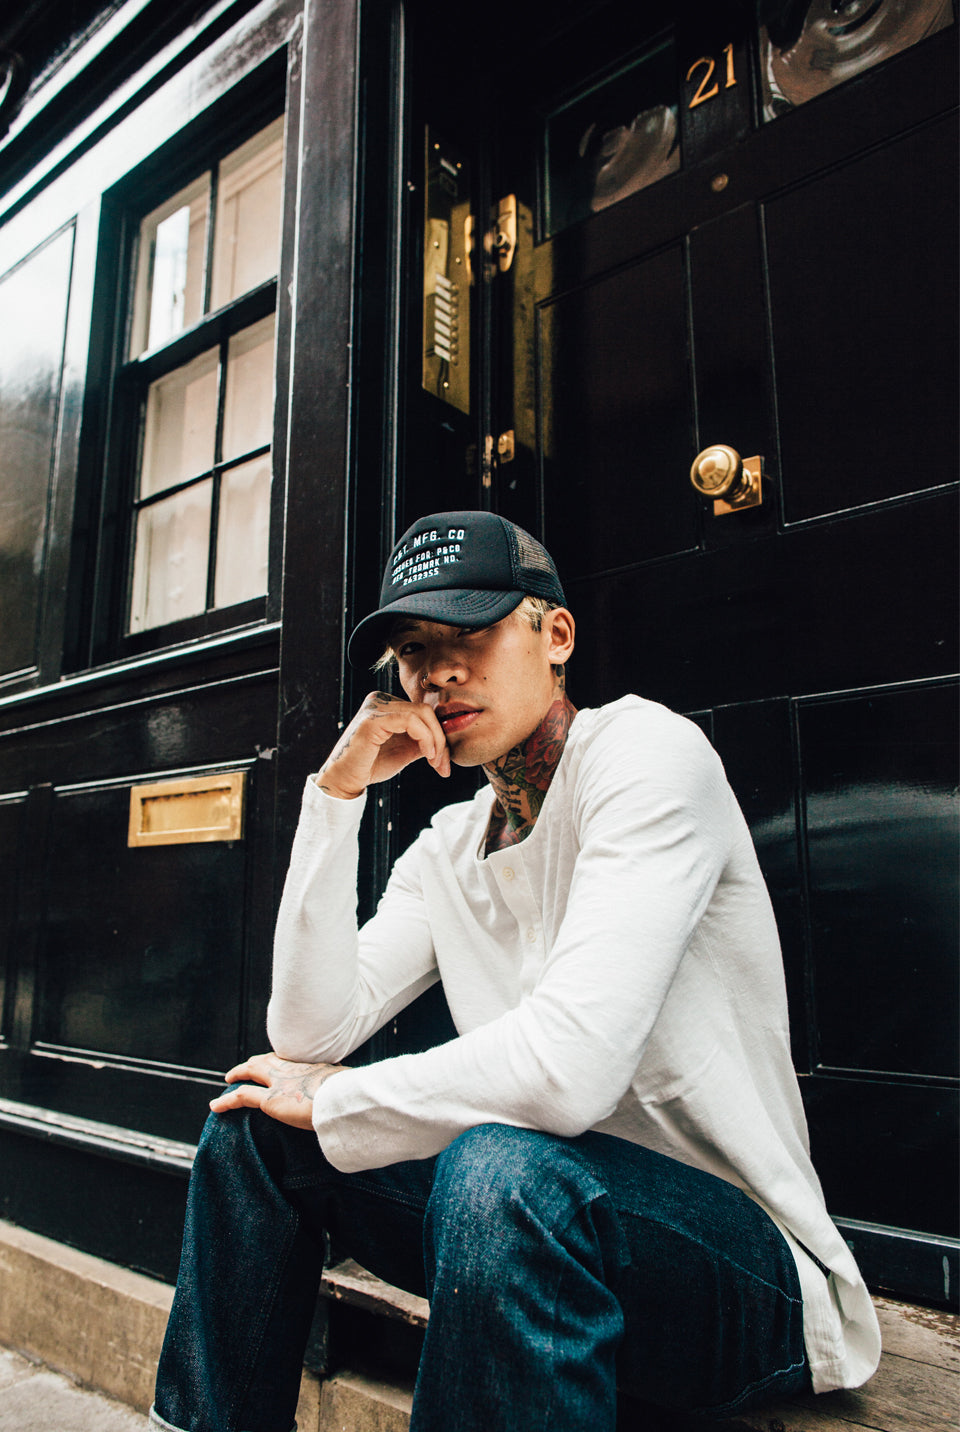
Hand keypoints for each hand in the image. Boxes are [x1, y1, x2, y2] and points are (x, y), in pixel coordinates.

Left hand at [210, 1052, 346, 1129]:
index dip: (277, 1061)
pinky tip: (215, 1106)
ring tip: (229, 1079)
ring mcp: (279, 1082)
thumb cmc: (351, 1096)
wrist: (344, 1100)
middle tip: (245, 1067)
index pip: (289, 1061)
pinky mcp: (270, 1101)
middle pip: (267, 1060)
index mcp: (311, 1066)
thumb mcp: (349, 1086)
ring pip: (251, 1072)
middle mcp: (292, 1069)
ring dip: (239, 1073)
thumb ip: (343, 1087)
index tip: (274, 1063)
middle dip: (254, 1063)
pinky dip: (227, 1101)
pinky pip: (242, 1097)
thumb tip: (351, 1093)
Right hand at [316, 690, 450, 798]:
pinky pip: (410, 721)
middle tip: (442, 765)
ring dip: (436, 741)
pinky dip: (426, 738)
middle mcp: (380, 699)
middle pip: (426, 711)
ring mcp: (375, 706)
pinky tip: (427, 755)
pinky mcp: (373, 717)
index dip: (440, 735)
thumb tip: (448, 739)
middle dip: (441, 739)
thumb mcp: (405, 750)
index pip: (423, 712)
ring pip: (422, 714)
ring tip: (435, 762)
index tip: (443, 762)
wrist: (346, 780)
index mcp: (387, 704)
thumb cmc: (372, 766)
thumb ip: (424, 740)